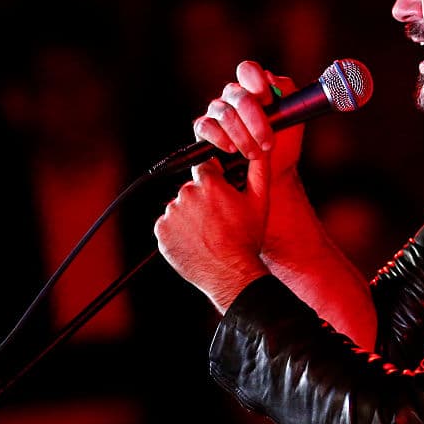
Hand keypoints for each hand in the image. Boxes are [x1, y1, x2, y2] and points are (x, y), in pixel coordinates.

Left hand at [154, 155, 270, 312]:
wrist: (231, 273)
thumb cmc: (247, 239)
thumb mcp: (259, 201)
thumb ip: (259, 168)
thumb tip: (261, 149)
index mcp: (208, 184)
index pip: (205, 169)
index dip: (214, 181)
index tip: (220, 196)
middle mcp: (186, 195)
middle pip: (191, 189)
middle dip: (202, 200)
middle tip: (217, 220)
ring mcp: (172, 214)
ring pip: (180, 207)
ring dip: (190, 216)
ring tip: (207, 233)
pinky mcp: (162, 232)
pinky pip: (168, 225)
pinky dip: (178, 231)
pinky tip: (195, 240)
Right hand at [194, 60, 301, 178]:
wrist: (274, 172)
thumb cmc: (283, 143)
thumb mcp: (294, 117)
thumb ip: (287, 92)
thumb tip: (271, 78)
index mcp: (253, 88)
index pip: (248, 71)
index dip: (257, 83)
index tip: (269, 102)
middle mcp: (233, 96)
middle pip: (238, 95)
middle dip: (256, 121)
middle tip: (268, 143)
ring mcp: (217, 111)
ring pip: (224, 113)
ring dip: (243, 136)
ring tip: (255, 153)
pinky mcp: (204, 129)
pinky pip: (205, 126)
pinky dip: (220, 139)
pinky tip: (232, 149)